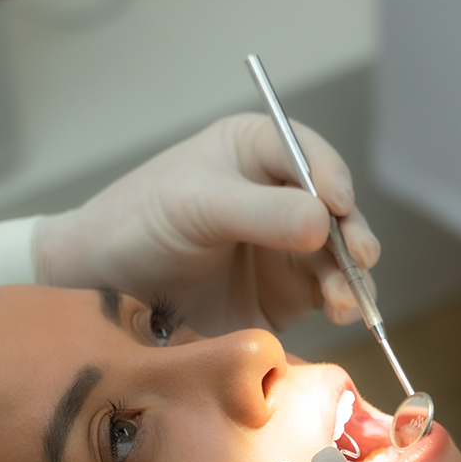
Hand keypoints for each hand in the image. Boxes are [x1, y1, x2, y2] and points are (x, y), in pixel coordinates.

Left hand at [32, 114, 381, 335]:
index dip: (330, 178)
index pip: (308, 156)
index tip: (336, 204)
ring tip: (344, 298)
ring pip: (341, 255)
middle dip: (351, 233)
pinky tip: (343, 310)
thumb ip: (260, 212)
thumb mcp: (195, 206)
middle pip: (337, 209)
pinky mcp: (288, 293)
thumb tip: (326, 222)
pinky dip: (344, 302)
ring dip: (350, 275)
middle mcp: (280, 195)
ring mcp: (287, 246)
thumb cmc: (137, 224)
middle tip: (357, 256)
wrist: (103, 289)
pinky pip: (330, 294)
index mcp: (256, 151)